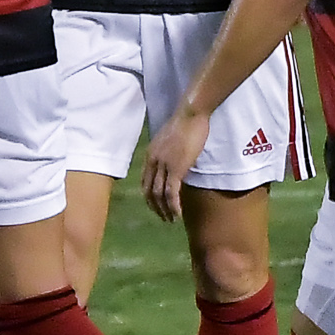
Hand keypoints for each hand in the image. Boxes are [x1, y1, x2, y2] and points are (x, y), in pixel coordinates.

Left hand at [140, 107, 212, 222]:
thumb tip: (173, 164)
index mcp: (150, 155)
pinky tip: (177, 214)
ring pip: (159, 194)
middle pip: (148, 191)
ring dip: (164, 210)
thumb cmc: (185, 124)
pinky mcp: (176, 168)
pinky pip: (171, 192)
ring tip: (171, 220)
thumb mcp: (170, 141)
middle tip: (164, 218)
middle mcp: (153, 161)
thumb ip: (167, 153)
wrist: (190, 115)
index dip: (149, 197)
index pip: (144, 182)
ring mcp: (163, 165)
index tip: (156, 206)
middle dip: (155, 207)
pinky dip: (173, 206)